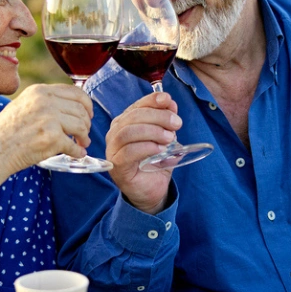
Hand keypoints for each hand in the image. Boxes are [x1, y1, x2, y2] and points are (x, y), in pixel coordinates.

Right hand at [0, 83, 93, 172]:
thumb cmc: (7, 131)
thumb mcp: (24, 104)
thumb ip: (46, 101)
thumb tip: (72, 106)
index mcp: (40, 91)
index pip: (75, 92)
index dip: (86, 105)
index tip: (88, 115)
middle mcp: (46, 101)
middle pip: (81, 110)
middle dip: (86, 123)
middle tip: (84, 134)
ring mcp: (49, 118)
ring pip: (81, 126)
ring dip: (84, 137)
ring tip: (81, 144)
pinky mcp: (52, 138)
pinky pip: (74, 146)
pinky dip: (78, 152)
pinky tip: (76, 154)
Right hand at [105, 91, 179, 213]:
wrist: (152, 191)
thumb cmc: (155, 163)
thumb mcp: (165, 139)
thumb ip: (166, 122)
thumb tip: (171, 104)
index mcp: (125, 123)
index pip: (136, 106)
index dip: (151, 100)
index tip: (168, 100)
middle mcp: (115, 134)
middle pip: (132, 117)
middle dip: (157, 116)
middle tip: (176, 123)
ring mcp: (113, 150)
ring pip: (128, 132)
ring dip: (153, 131)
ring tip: (170, 138)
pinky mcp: (116, 166)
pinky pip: (128, 152)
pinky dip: (146, 147)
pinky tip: (160, 150)